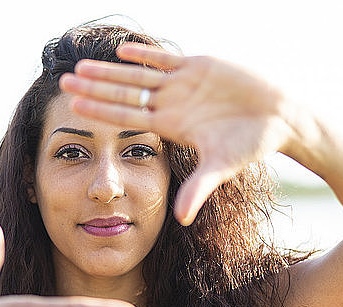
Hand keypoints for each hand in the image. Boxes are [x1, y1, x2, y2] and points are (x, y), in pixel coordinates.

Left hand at [59, 43, 297, 225]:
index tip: (73, 108)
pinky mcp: (198, 66)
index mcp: (169, 126)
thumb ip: (197, 188)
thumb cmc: (251, 144)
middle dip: (94, 88)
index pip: (126, 118)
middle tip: (63, 82)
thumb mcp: (221, 166)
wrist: (278, 118)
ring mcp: (181, 84)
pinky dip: (144, 55)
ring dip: (110, 70)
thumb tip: (180, 220)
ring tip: (82, 65)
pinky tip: (121, 51)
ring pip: (137, 74)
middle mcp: (169, 104)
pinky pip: (164, 59)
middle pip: (123, 93)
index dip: (100, 111)